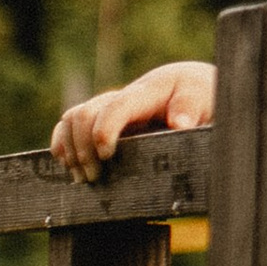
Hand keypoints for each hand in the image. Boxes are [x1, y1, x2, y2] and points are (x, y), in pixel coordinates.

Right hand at [50, 61, 217, 184]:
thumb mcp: (204, 97)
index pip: (116, 105)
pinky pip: (69, 123)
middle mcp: (122, 97)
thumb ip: (191, 107)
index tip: (106, 155)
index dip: (104, 130)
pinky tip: (68, 163)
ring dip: (70, 149)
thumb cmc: (201, 95)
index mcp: (148, 92)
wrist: (194, 88)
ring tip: (84, 177)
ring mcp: (109, 107)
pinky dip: (62, 142)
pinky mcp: (102, 117)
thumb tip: (178, 123)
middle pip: (85, 114)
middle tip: (95, 177)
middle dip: (83, 148)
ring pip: (72, 119)